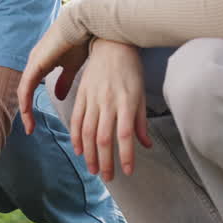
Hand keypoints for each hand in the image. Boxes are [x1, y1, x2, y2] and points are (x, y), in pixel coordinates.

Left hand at [17, 0, 94, 135]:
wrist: (85, 24)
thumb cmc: (81, 41)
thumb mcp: (72, 66)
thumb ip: (64, 81)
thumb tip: (59, 97)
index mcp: (42, 63)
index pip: (32, 88)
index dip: (32, 106)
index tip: (36, 123)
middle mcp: (35, 62)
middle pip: (25, 91)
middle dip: (26, 112)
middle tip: (30, 129)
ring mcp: (34, 61)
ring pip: (23, 91)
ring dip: (25, 110)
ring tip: (29, 126)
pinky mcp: (36, 62)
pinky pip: (26, 85)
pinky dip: (25, 100)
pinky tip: (27, 112)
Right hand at [70, 38, 152, 180]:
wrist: (111, 44)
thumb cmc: (131, 69)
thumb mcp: (141, 94)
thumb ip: (141, 121)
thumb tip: (145, 145)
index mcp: (126, 101)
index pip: (125, 134)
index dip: (126, 155)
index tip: (127, 171)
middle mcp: (108, 101)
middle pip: (104, 138)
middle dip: (105, 161)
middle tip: (108, 177)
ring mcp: (92, 98)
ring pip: (88, 132)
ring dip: (89, 154)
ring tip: (93, 170)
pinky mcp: (81, 94)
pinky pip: (77, 119)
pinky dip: (76, 137)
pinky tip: (79, 150)